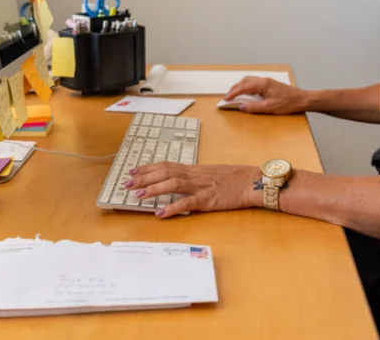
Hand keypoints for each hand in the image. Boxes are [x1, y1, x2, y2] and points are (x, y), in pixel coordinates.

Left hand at [125, 162, 260, 217]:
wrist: (253, 181)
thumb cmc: (235, 178)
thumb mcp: (212, 173)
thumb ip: (195, 177)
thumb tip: (178, 181)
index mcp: (195, 169)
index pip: (166, 165)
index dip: (148, 168)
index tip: (133, 171)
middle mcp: (194, 175)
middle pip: (165, 172)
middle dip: (144, 177)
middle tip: (126, 183)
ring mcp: (201, 187)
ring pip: (172, 184)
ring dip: (153, 189)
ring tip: (137, 195)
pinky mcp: (208, 200)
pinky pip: (187, 203)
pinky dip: (172, 208)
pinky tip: (160, 213)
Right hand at [224, 77, 307, 113]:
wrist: (302, 99)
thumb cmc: (288, 103)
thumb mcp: (270, 108)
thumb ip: (254, 107)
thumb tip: (241, 107)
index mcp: (263, 84)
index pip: (243, 87)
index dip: (233, 93)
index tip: (226, 99)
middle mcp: (264, 80)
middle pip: (244, 81)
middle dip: (234, 88)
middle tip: (228, 97)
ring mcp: (267, 82)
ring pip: (249, 80)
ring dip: (240, 86)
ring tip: (235, 94)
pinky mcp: (270, 85)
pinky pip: (254, 83)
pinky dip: (247, 87)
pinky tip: (247, 93)